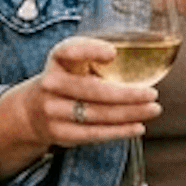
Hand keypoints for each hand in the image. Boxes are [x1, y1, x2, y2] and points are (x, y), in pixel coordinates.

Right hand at [12, 35, 162, 147]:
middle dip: (127, 94)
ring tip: (152, 109)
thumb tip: (142, 61)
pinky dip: (119, 131)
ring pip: (97, 114)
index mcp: (57, 59)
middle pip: (92, 90)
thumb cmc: (66, 79)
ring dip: (129, 114)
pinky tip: (137, 127)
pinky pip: (94, 133)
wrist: (32, 110)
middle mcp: (51, 84)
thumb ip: (96, 57)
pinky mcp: (60, 133)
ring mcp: (53, 110)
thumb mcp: (72, 61)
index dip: (89, 51)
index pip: (68, 51)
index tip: (112, 53)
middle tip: (152, 94)